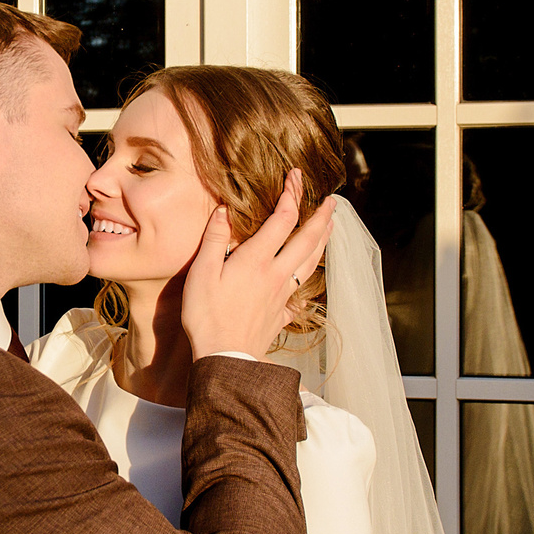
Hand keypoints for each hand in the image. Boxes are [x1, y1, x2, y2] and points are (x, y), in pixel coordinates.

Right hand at [180, 171, 340, 358]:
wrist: (225, 358)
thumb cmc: (207, 316)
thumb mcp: (202, 273)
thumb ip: (215, 239)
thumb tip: (225, 210)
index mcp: (257, 260)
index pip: (282, 218)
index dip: (292, 194)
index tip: (295, 176)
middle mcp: (276, 274)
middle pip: (307, 239)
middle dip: (320, 216)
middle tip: (332, 200)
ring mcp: (282, 295)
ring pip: (310, 263)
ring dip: (323, 242)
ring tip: (330, 228)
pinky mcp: (281, 314)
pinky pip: (301, 294)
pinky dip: (309, 282)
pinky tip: (310, 281)